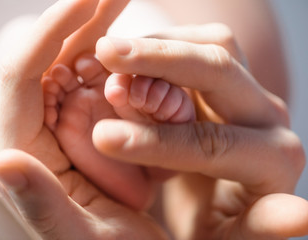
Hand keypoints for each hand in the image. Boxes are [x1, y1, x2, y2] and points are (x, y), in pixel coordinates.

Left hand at [0, 0, 168, 238]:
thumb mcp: (76, 236)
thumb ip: (38, 203)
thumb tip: (2, 162)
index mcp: (23, 152)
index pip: (22, 78)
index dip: (50, 32)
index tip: (85, 0)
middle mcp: (37, 130)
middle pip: (48, 59)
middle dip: (79, 19)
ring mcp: (64, 123)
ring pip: (74, 64)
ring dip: (98, 30)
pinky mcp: (87, 123)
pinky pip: (97, 80)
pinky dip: (113, 56)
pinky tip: (130, 39)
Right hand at [94, 24, 307, 238]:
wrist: (219, 198)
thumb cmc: (217, 224)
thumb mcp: (232, 238)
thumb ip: (262, 229)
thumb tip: (304, 216)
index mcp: (274, 164)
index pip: (215, 146)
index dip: (158, 142)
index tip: (105, 138)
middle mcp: (269, 119)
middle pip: (221, 72)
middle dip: (159, 61)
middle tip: (107, 54)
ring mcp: (250, 91)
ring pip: (215, 45)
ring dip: (160, 44)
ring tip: (111, 53)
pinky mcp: (231, 76)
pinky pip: (202, 42)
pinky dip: (163, 42)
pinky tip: (132, 58)